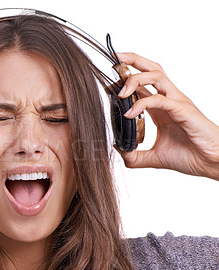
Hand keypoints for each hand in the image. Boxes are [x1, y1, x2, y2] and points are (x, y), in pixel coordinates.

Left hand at [115, 52, 218, 179]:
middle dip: (131, 60)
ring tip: (119, 93)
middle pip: (151, 69)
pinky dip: (141, 103)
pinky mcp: (183, 110)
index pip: (142, 84)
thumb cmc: (189, 155)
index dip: (125, 78)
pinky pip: (160, 99)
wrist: (211, 163)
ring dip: (134, 79)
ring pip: (156, 76)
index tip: (108, 81)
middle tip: (113, 60)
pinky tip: (129, 114)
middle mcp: (169, 99)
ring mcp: (177, 102)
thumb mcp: (155, 157)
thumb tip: (120, 152)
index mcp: (161, 106)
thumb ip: (136, 156)